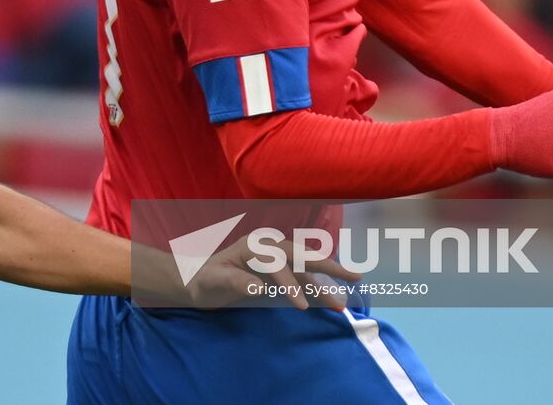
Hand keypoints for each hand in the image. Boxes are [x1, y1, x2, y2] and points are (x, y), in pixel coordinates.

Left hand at [186, 233, 362, 310]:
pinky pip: (302, 277)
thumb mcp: (214, 282)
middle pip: (302, 256)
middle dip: (329, 267)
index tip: (302, 307)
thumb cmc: (204, 280)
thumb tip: (259, 288)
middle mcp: (269, 247)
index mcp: (254, 246)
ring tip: (349, 290)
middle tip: (355, 277)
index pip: (278, 264)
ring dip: (328, 280)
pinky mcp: (277, 271)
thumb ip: (236, 282)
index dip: (291, 284)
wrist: (197, 281)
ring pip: (306, 268)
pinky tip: (331, 295)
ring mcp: (274, 258)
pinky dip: (318, 286)